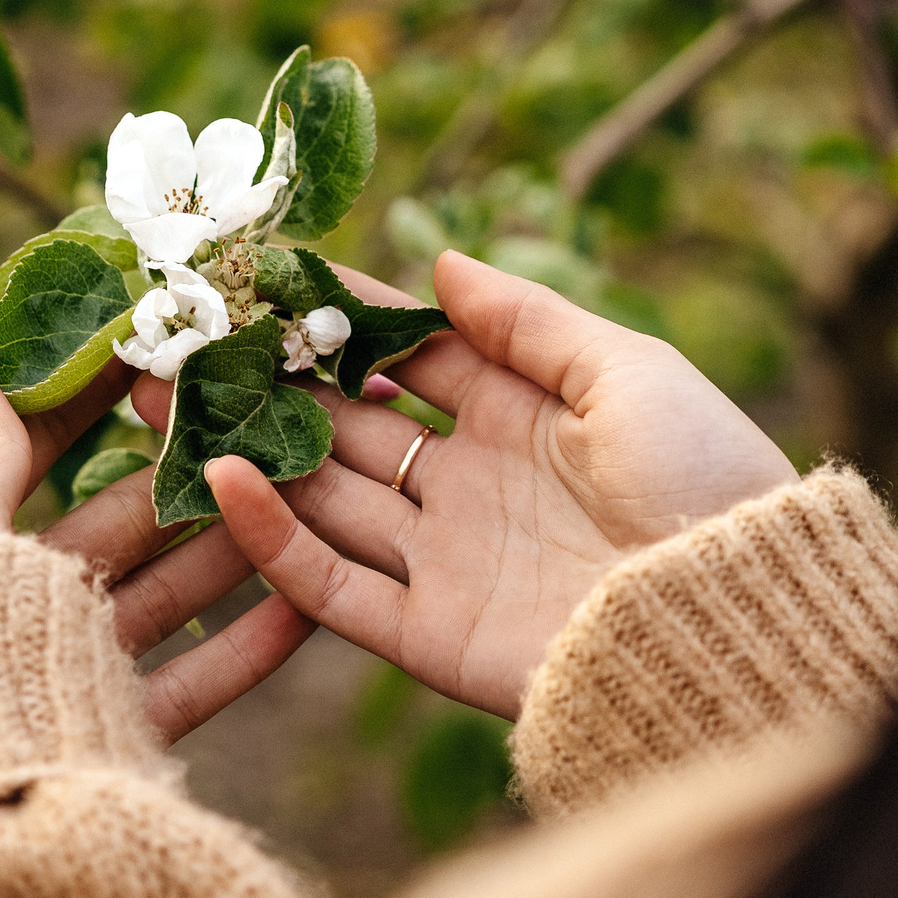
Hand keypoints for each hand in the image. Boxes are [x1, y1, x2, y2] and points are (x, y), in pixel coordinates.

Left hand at [0, 361, 314, 741]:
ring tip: (302, 487)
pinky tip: (308, 600)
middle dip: (189, 470)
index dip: (96, 399)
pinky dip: (252, 643)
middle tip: (258, 415)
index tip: (158, 348)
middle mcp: (17, 610)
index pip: (38, 454)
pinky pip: (196, 681)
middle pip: (122, 525)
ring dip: (233, 544)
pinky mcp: (114, 734)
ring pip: (168, 594)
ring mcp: (70, 673)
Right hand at [133, 251, 796, 719]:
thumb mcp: (629, 372)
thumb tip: (439, 263)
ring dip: (242, 449)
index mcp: (520, 416)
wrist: (738, 618)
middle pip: (346, 424)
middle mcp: (469, 486)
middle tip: (180, 336)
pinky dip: (270, 538)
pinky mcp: (427, 634)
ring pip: (320, 496)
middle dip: (265, 382)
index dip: (338, 316)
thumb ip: (527, 321)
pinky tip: (218, 480)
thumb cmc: (706, 480)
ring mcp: (444, 560)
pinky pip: (330, 584)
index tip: (263, 275)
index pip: (406, 354)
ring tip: (160, 397)